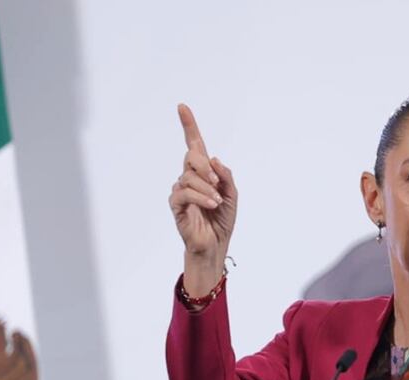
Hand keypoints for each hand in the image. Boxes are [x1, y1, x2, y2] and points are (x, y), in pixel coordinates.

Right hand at [169, 103, 236, 295]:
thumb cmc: (222, 220)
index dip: (188, 126)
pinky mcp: (176, 205)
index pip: (193, 145)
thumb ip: (226, 176)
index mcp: (203, 172)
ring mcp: (180, 190)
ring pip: (189, 176)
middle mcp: (189, 177)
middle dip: (205, 166)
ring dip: (207, 187)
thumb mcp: (232, 195)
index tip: (182, 107)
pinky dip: (200, 196)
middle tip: (217, 183)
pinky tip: (211, 204)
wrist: (216, 245)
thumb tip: (214, 159)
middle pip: (191, 156)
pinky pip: (184, 192)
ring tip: (217, 202)